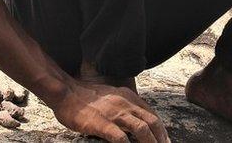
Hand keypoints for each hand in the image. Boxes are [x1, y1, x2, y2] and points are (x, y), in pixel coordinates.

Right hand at [50, 80, 169, 142]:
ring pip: (141, 129)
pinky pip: (119, 137)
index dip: (161, 130)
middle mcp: (125, 103)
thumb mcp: (112, 96)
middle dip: (161, 138)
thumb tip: (136, 120)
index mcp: (128, 97)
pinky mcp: (100, 123)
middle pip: (152, 122)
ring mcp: (113, 113)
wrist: (66, 92)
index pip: (152, 114)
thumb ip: (124, 105)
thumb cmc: (86, 97)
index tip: (165, 141)